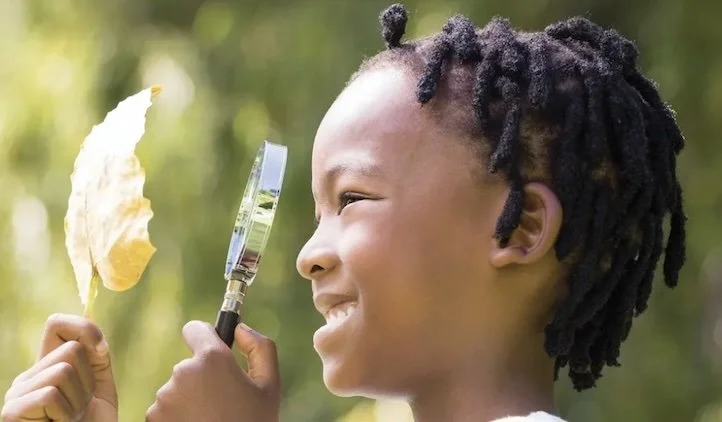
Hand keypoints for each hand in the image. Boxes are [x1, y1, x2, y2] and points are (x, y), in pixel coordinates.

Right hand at [2, 314, 117, 421]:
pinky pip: (50, 394)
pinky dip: (67, 412)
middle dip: (88, 380)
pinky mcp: (12, 412)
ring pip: (64, 370)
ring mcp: (17, 394)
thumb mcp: (99, 387)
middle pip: (71, 349)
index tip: (102, 351)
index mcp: (47, 366)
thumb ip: (96, 358)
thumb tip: (96, 340)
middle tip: (81, 406)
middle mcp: (28, 376)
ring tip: (72, 418)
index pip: (57, 324)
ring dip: (79, 399)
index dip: (84, 329)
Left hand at [145, 321, 280, 421]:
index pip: (195, 329)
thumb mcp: (270, 386)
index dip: (205, 338)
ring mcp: (165, 398)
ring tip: (210, 419)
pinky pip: (165, 410)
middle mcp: (183, 373)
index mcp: (212, 359)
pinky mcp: (153, 419)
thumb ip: (260, 347)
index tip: (213, 352)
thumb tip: (241, 329)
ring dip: (189, 400)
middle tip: (222, 402)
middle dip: (202, 378)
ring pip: (176, 389)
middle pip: (189, 364)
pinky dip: (177, 418)